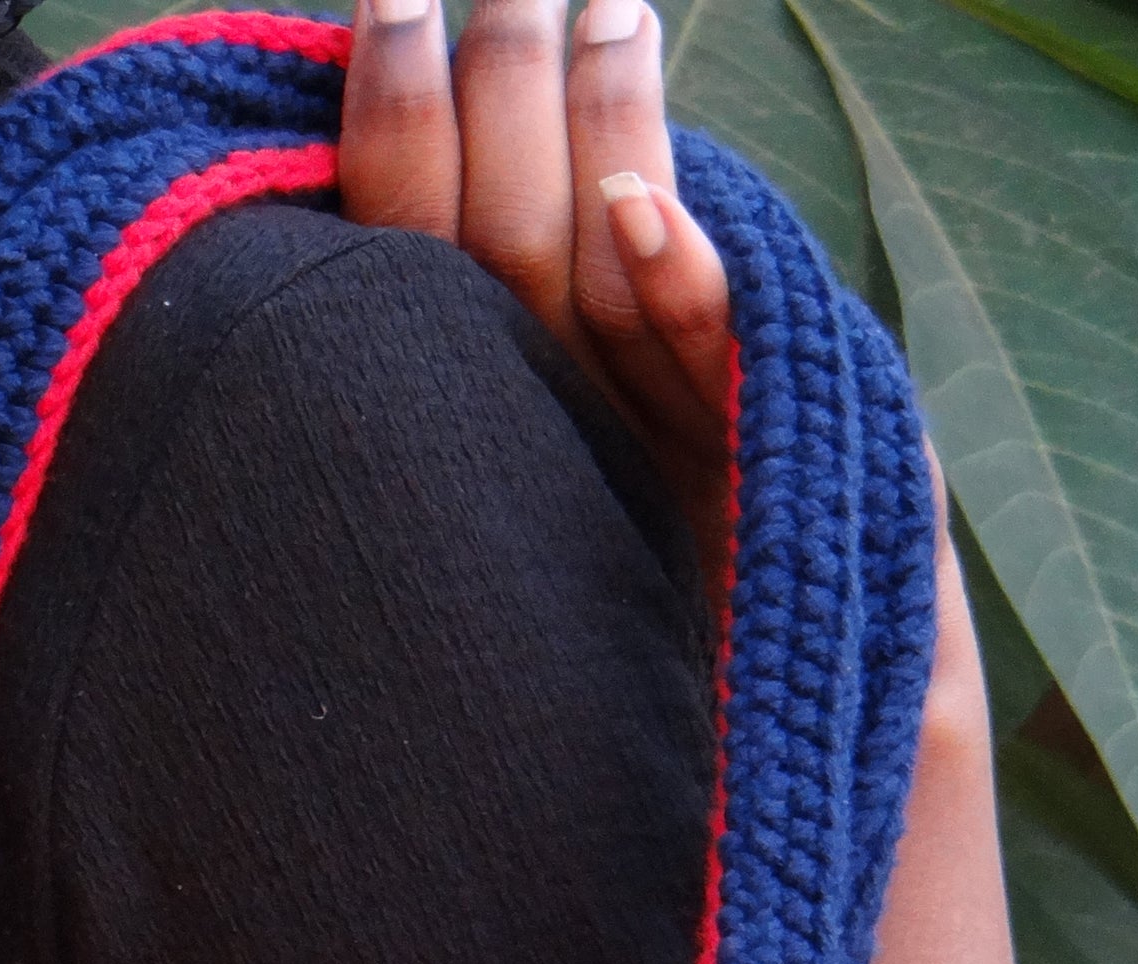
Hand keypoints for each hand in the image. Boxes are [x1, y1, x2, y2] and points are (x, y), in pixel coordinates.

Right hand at [340, 0, 736, 534]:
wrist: (746, 718)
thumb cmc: (631, 571)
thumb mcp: (544, 435)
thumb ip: (499, 297)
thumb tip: (495, 165)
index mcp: (469, 402)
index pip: (413, 244)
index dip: (395, 122)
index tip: (392, 4)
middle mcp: (532, 416)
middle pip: (498, 234)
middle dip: (495, 90)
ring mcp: (628, 439)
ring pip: (591, 266)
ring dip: (594, 131)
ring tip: (607, 8)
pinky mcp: (737, 459)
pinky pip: (699, 360)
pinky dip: (676, 279)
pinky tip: (639, 201)